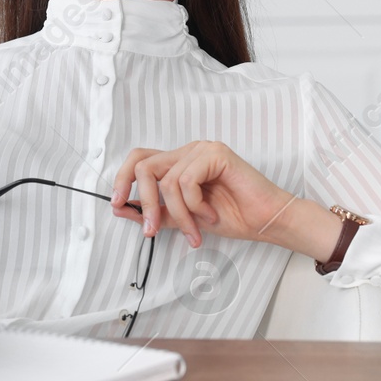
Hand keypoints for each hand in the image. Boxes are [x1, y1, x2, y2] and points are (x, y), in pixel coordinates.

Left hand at [110, 141, 296, 248]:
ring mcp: (202, 149)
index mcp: (178, 162)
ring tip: (196, 231)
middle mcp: (188, 151)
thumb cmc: (231, 216)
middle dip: (145, 202)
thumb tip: (119, 208)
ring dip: (179, 215)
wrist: (264, 221)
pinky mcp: (216, 153)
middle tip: (152, 229)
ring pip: (167, 181)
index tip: (116, 204)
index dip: (122, 178)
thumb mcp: (182, 218)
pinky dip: (195, 205)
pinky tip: (211, 214)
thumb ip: (153, 212)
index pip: (139, 159)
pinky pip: (187, 181)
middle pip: (144, 165)